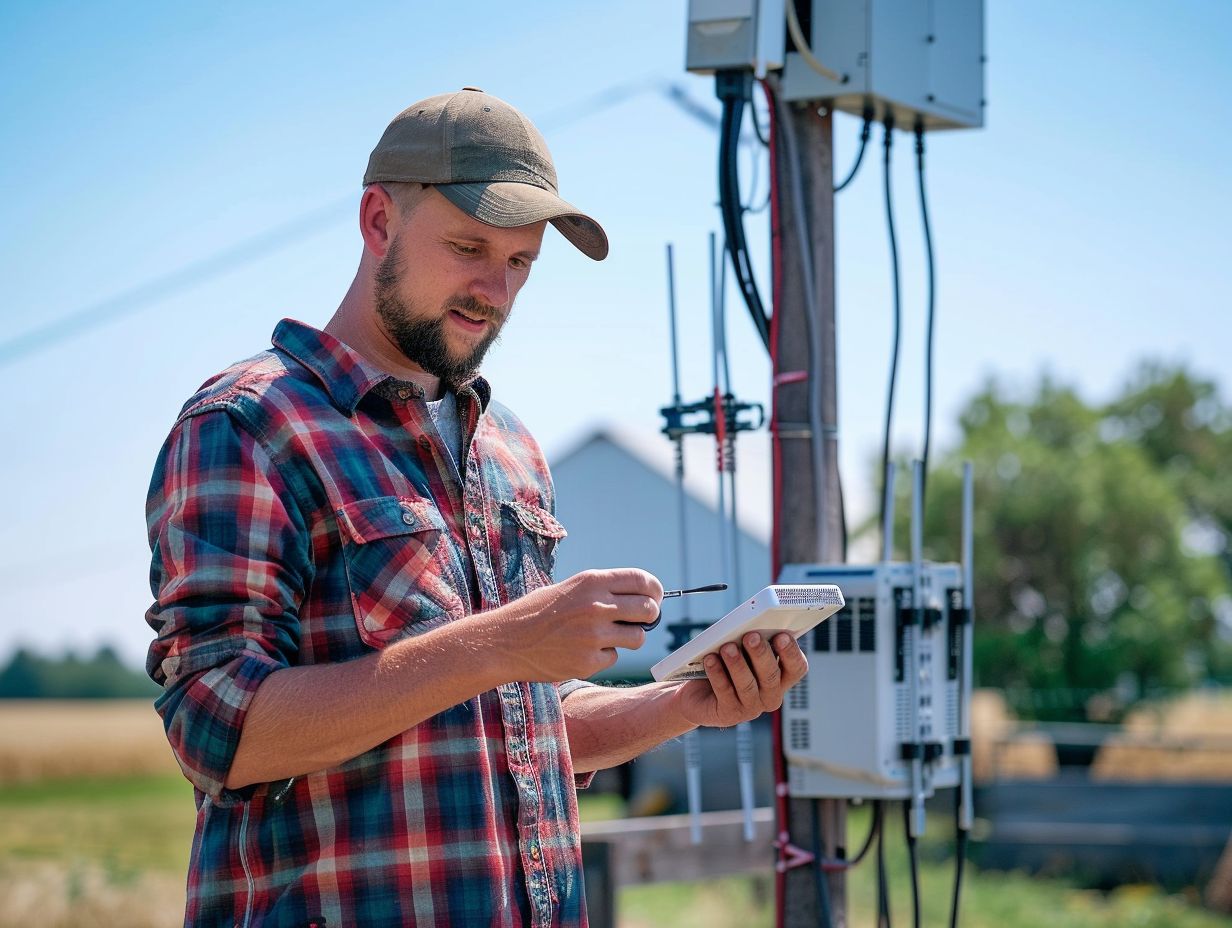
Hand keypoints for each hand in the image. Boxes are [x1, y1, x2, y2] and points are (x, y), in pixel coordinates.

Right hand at [486, 568, 662, 682]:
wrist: (506, 641)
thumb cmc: (539, 612)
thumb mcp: (571, 588)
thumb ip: (604, 591)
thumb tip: (642, 598)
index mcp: (592, 582)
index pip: (643, 581)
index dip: (654, 591)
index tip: (654, 598)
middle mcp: (596, 606)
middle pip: (648, 610)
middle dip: (649, 616)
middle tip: (639, 620)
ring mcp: (593, 636)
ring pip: (638, 638)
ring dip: (629, 638)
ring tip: (607, 637)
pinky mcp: (589, 661)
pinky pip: (614, 658)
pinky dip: (604, 656)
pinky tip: (582, 651)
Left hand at [670, 632, 807, 727]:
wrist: (699, 695)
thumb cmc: (726, 666)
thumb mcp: (742, 652)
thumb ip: (751, 643)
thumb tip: (751, 627)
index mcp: (781, 678)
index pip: (797, 668)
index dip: (791, 653)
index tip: (781, 635)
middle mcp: (770, 696)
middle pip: (771, 676)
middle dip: (761, 654)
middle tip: (751, 636)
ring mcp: (751, 708)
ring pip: (747, 685)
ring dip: (737, 664)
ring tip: (727, 647)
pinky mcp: (729, 714)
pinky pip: (725, 692)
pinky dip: (717, 674)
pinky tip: (710, 659)